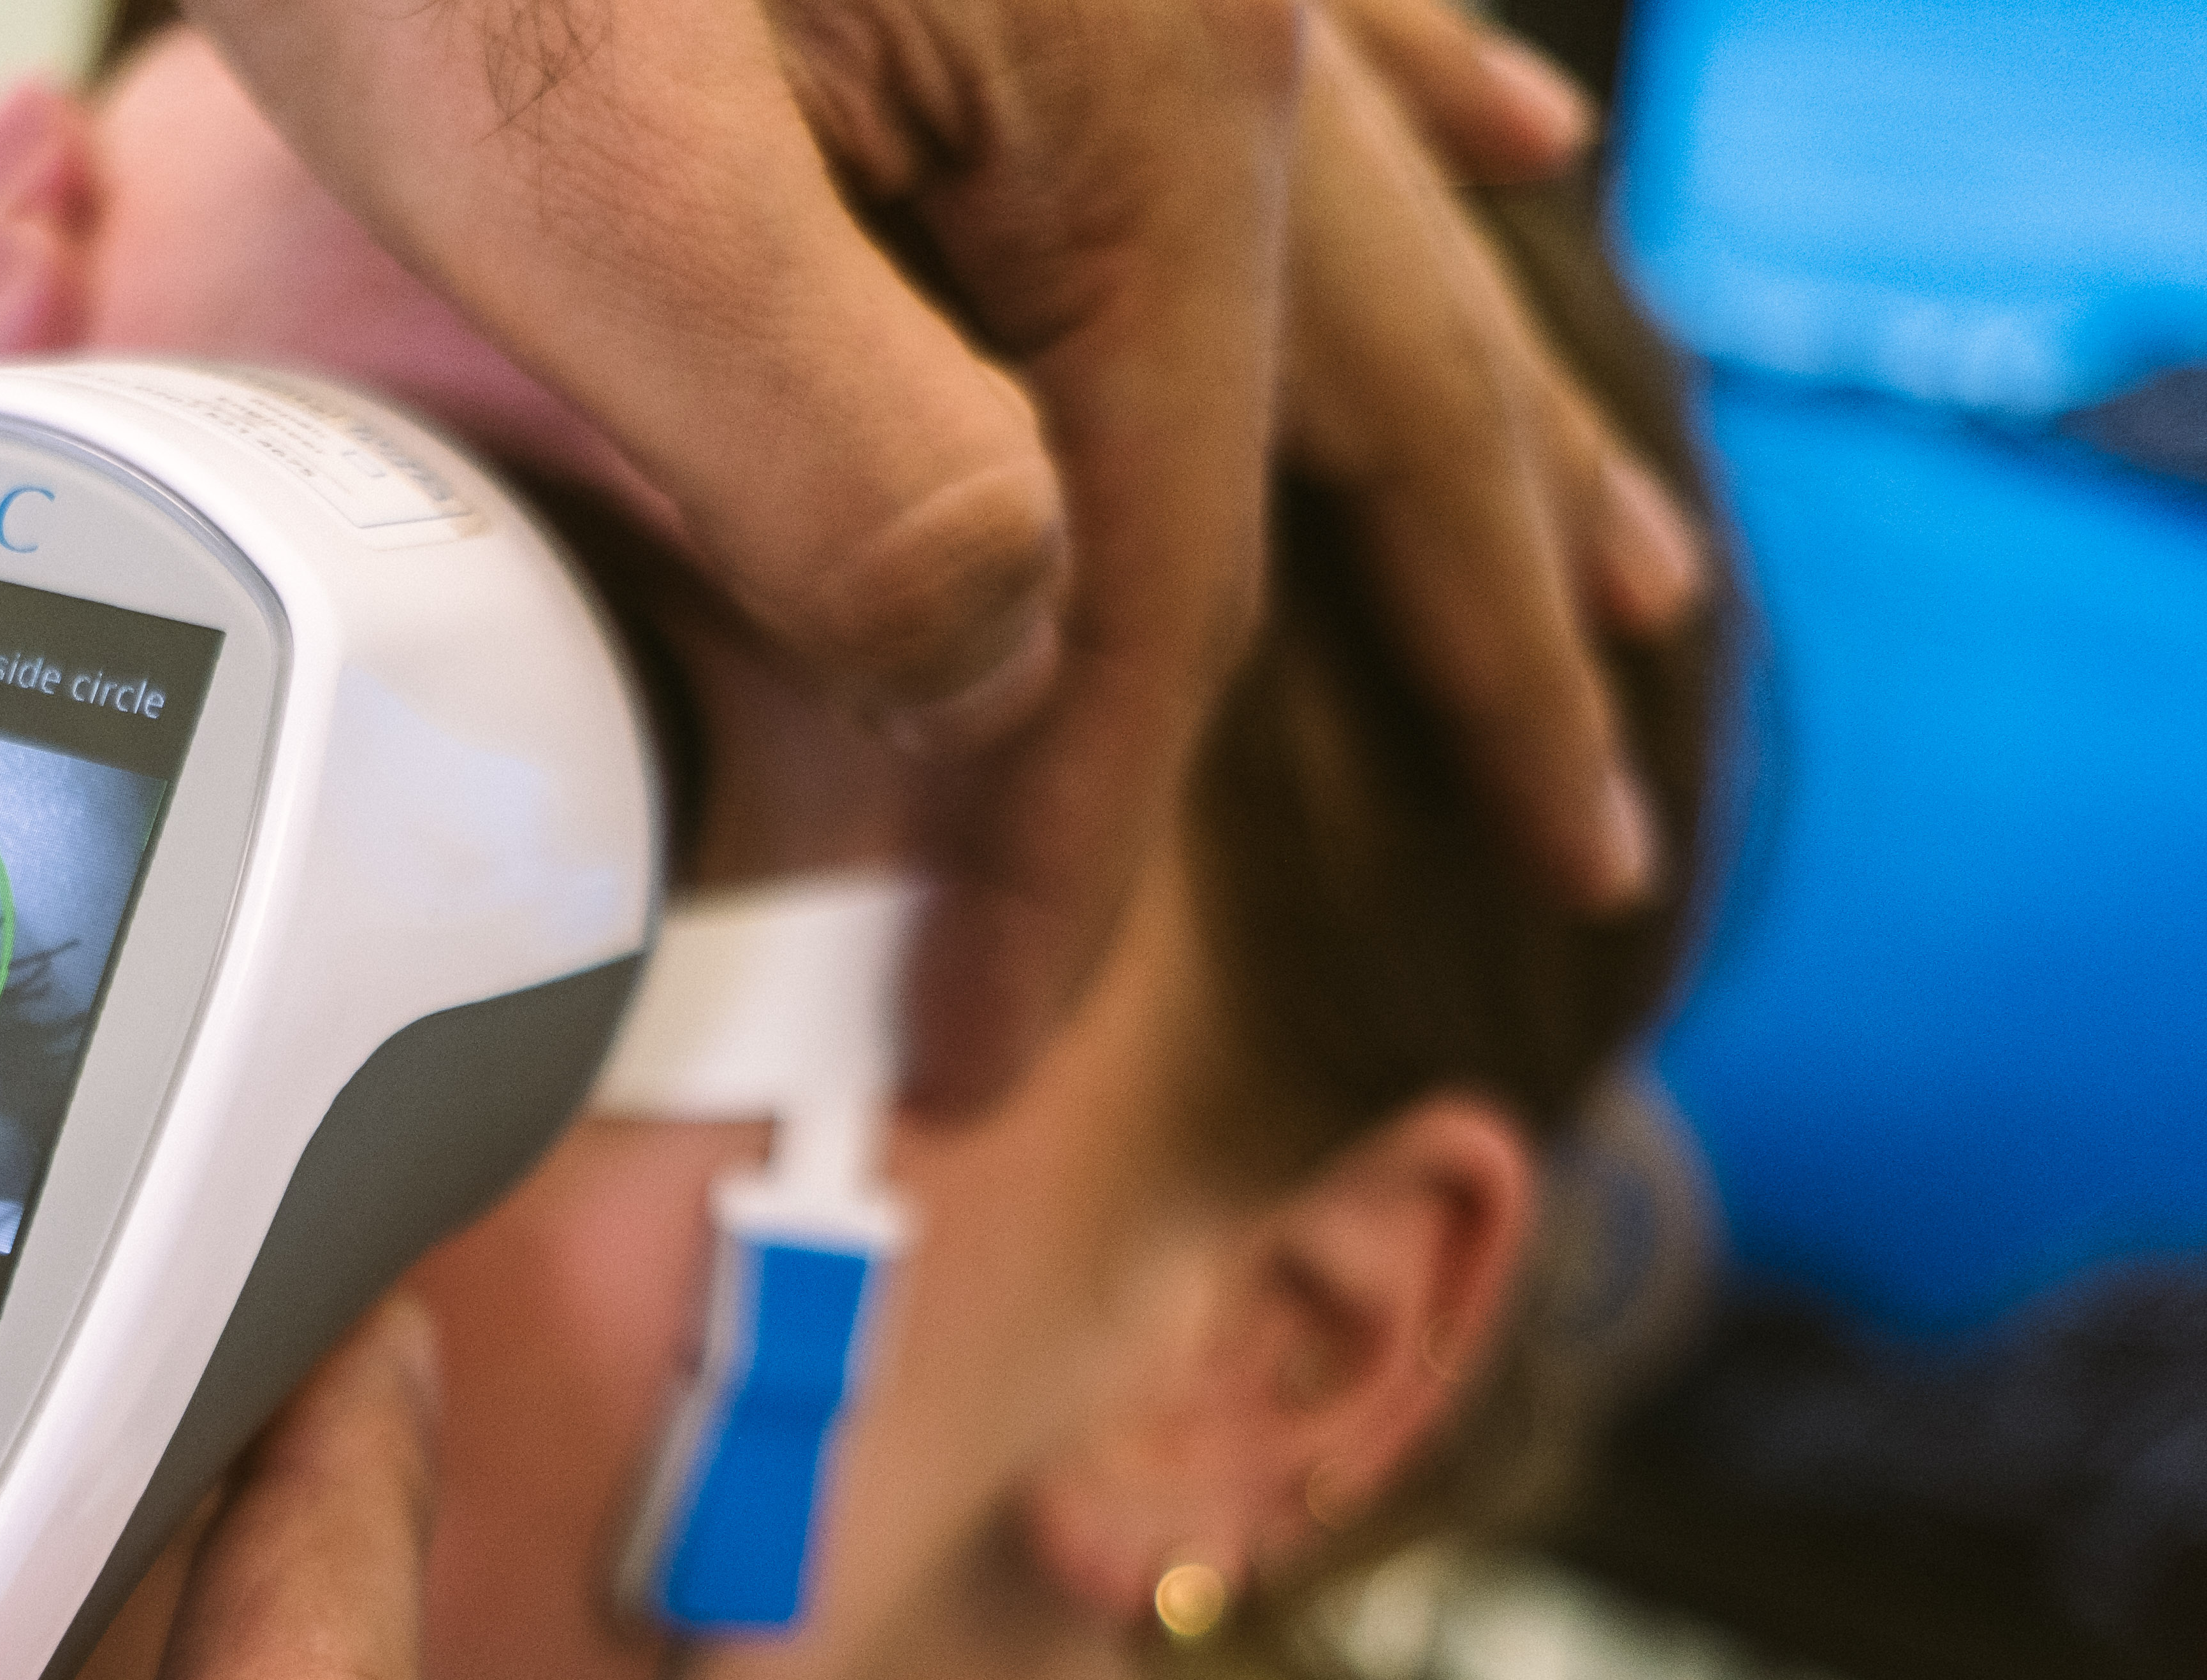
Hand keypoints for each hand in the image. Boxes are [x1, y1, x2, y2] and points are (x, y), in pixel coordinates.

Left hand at [185, 0, 1704, 1106]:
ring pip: (1366, 243)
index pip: (1137, 583)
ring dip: (1484, 433)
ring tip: (1622, 586)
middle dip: (1461, 655)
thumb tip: (993, 654)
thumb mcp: (585, 174)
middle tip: (1584, 849)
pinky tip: (1511, 130)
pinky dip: (1417, 124)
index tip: (983, 1049)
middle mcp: (1195, 15)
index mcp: (1119, 115)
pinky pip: (1307, 43)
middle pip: (1353, 420)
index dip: (1063, 845)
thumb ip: (828, 455)